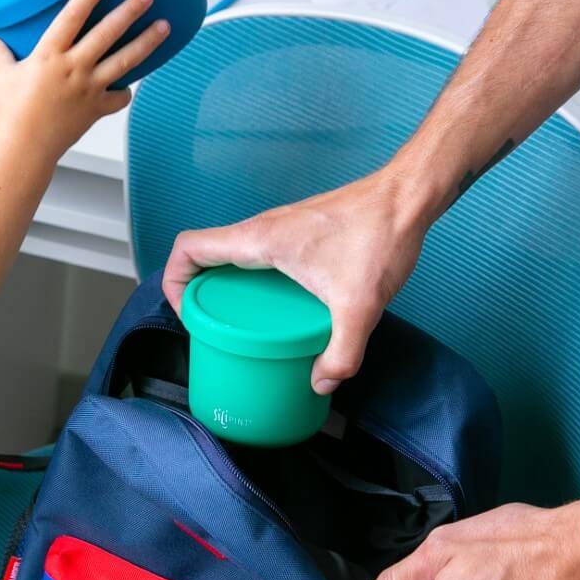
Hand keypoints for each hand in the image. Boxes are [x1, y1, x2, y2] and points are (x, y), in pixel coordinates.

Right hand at [0, 0, 168, 161]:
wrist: (25, 147)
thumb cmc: (11, 112)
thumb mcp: (3, 77)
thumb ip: (0, 55)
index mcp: (49, 54)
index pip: (72, 16)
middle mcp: (74, 67)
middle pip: (108, 32)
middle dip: (130, 10)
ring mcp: (89, 88)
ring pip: (126, 60)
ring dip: (147, 41)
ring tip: (165, 26)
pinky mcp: (97, 109)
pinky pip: (120, 97)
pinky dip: (125, 91)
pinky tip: (126, 85)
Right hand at [162, 166, 430, 392]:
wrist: (407, 198)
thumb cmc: (379, 234)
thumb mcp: (360, 306)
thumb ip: (342, 352)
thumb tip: (321, 382)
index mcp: (258, 240)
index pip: (188, 248)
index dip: (172, 280)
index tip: (185, 312)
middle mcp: (262, 229)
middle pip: (205, 254)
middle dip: (198, 291)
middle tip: (211, 327)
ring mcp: (280, 227)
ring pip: (232, 254)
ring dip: (225, 285)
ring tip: (241, 323)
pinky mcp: (299, 231)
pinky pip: (258, 254)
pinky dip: (253, 279)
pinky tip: (281, 307)